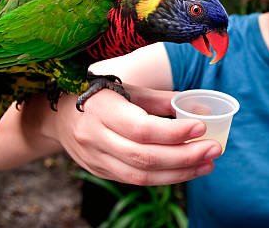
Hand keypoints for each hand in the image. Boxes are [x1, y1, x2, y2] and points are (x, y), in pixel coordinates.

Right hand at [47, 84, 221, 185]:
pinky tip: (185, 170)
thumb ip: (160, 99)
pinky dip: (163, 177)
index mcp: (101, 109)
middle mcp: (94, 138)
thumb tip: (199, 106)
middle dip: (184, 157)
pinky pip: (134, 180)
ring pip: (141, 175)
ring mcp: (95, 159)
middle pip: (144, 157)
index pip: (141, 129)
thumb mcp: (125, 87)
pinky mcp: (99, 172)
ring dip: (179, 173)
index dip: (173, 132)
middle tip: (213, 150)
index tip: (200, 127)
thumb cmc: (97, 93)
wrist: (55, 115)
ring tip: (206, 164)